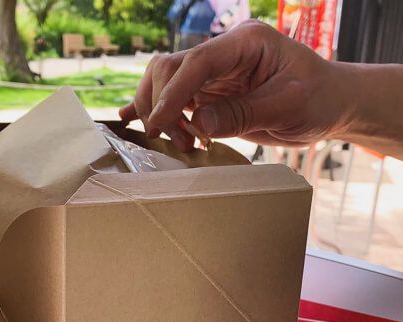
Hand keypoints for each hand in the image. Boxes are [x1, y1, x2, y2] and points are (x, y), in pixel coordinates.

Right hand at [120, 20, 351, 151]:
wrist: (328, 103)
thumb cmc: (317, 99)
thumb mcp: (287, 106)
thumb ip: (242, 113)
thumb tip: (197, 121)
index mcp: (245, 42)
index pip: (196, 62)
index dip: (173, 93)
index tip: (159, 123)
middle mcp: (223, 52)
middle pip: (169, 67)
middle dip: (163, 105)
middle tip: (179, 141)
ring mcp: (213, 71)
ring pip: (163, 80)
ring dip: (159, 112)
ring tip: (180, 142)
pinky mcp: (207, 91)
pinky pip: (172, 94)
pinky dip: (153, 107)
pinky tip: (129, 118)